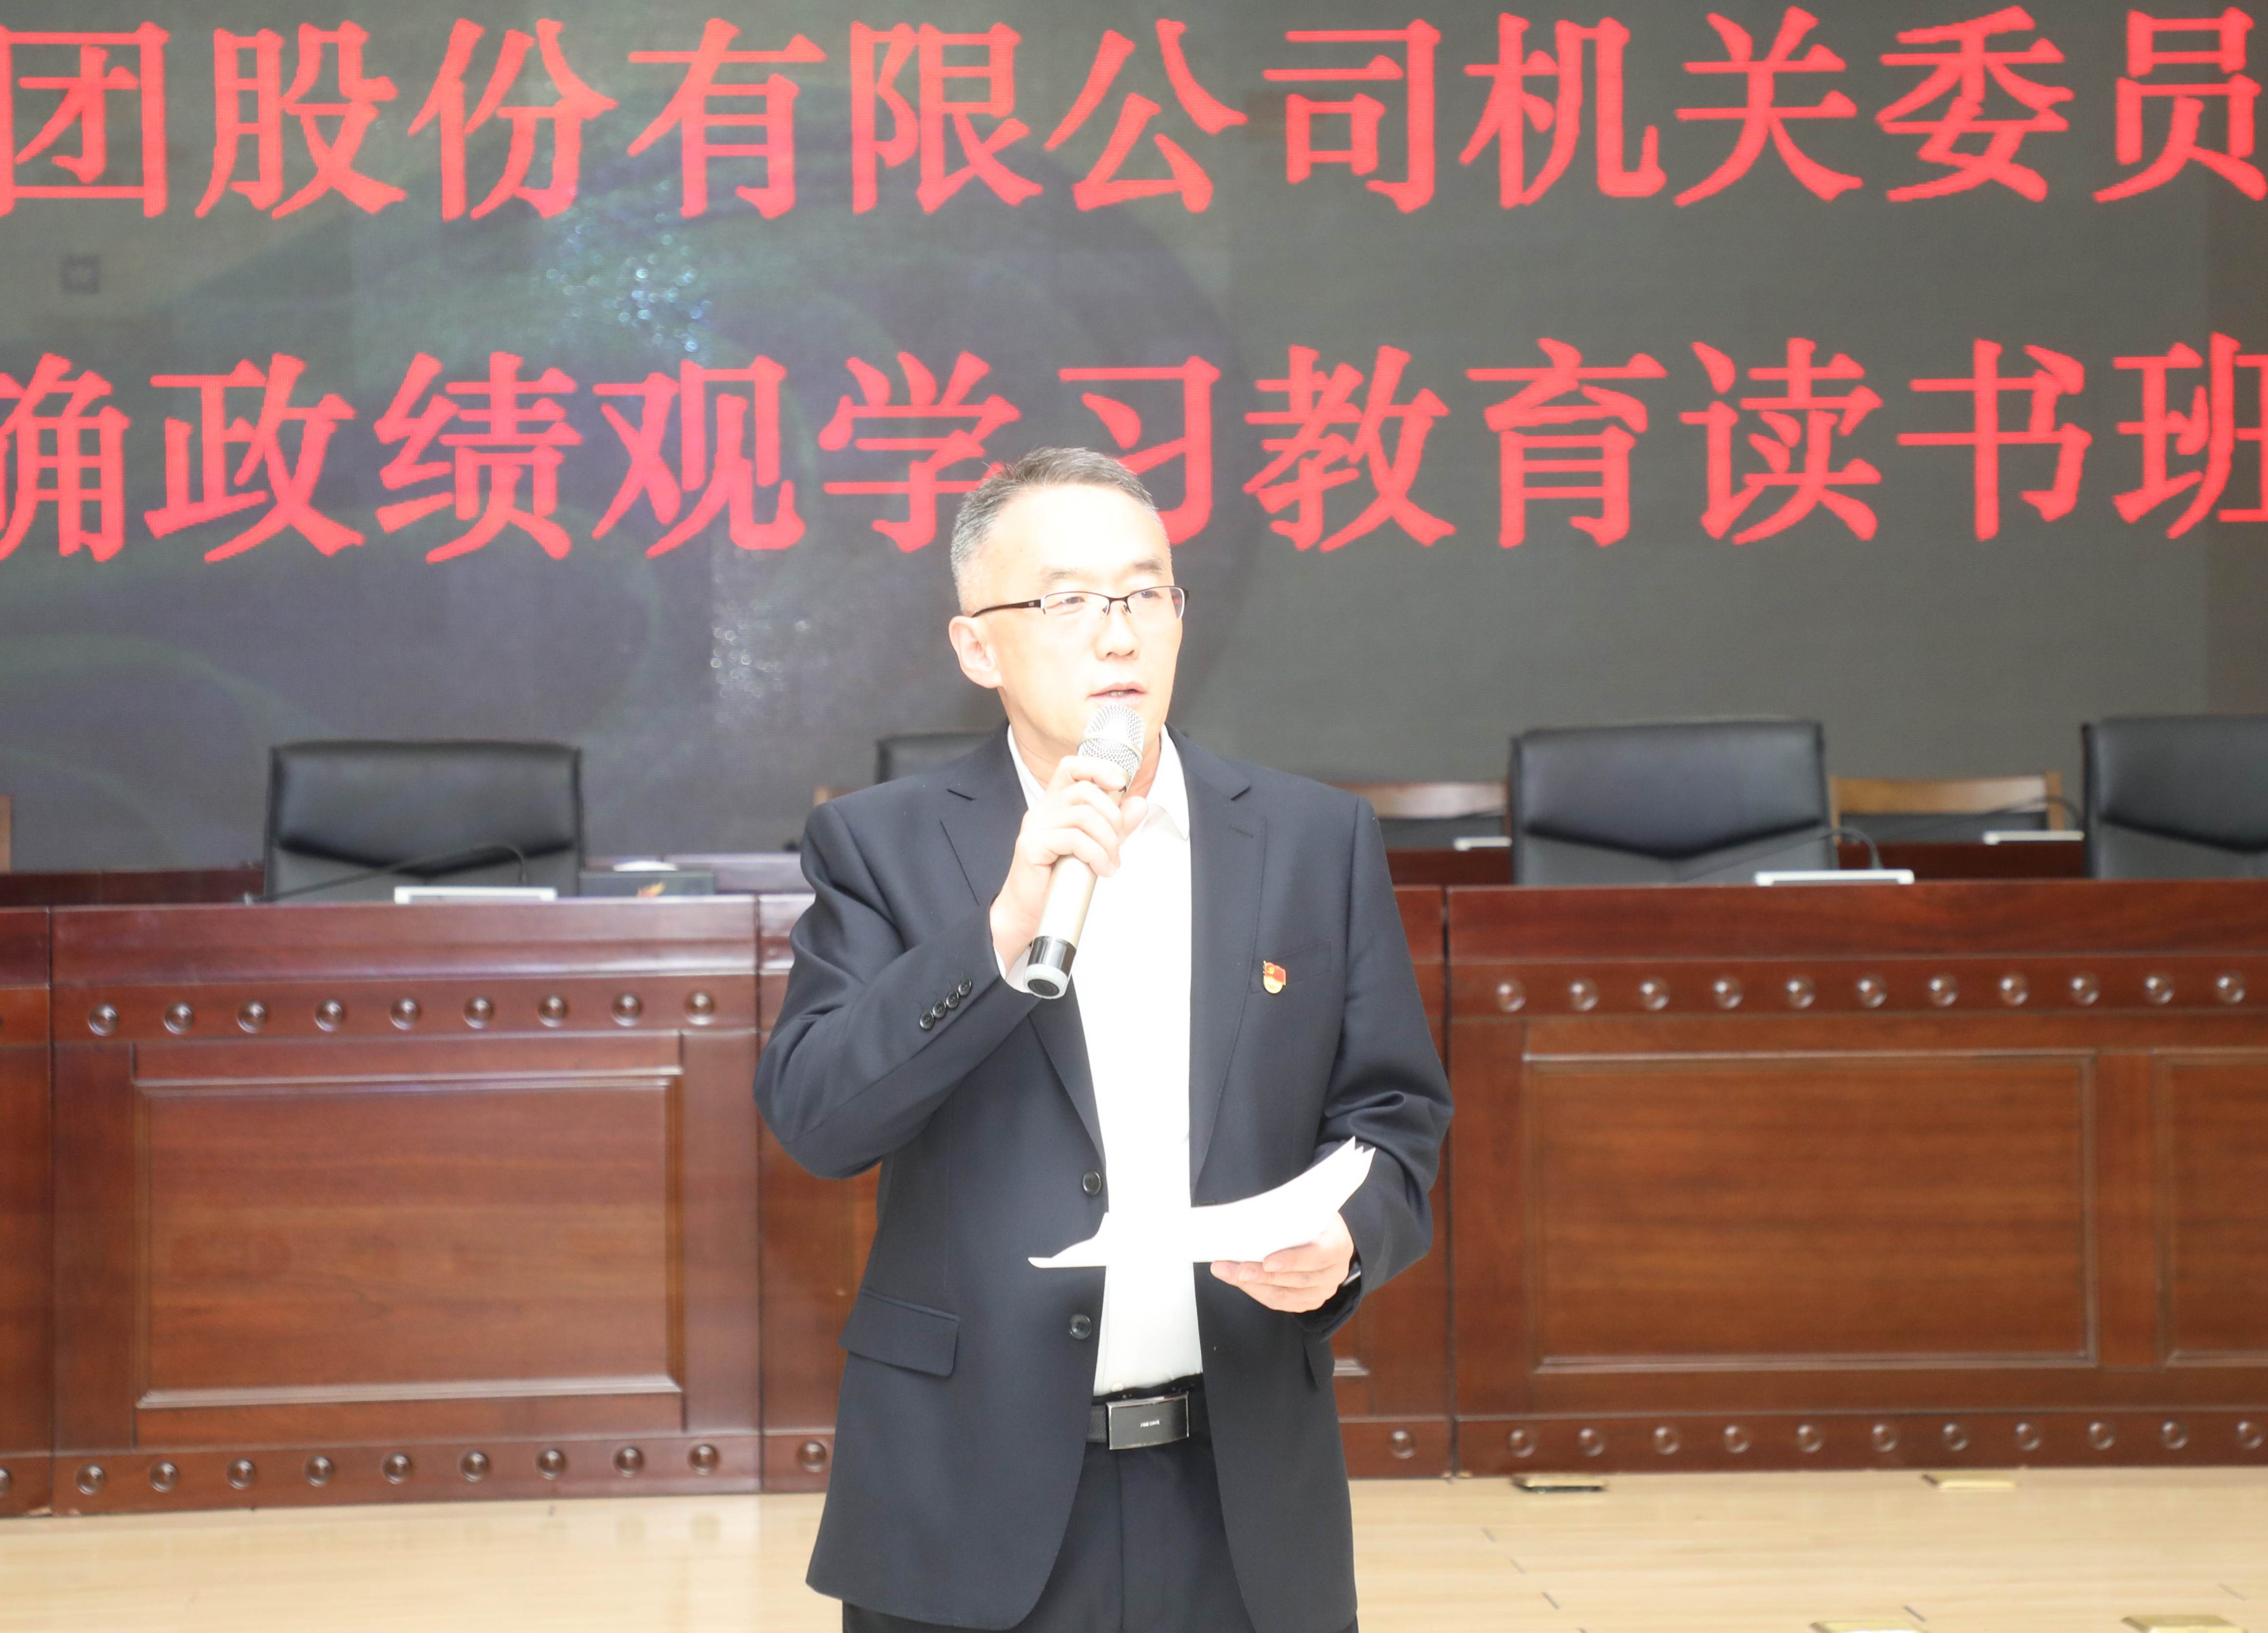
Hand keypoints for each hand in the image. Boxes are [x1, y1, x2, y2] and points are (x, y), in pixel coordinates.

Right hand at [989, 755, 1147, 968]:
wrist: (1029, 911)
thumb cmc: (1059, 878)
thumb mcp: (1095, 846)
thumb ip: (1116, 825)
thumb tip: (1139, 804)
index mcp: (1055, 804)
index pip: (1072, 767)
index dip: (1098, 767)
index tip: (1120, 783)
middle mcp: (1043, 809)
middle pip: (1085, 791)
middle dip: (1112, 817)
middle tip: (1118, 845)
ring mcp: (1035, 826)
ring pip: (1084, 816)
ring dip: (1107, 842)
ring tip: (1110, 864)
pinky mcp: (1032, 845)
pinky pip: (1074, 839)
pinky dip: (1095, 854)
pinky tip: (1100, 869)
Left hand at [1210, 1212, 1354, 1313]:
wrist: (1325, 1234)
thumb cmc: (1312, 1218)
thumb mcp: (1307, 1208)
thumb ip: (1288, 1214)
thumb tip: (1251, 1218)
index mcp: (1338, 1244)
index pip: (1317, 1255)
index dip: (1292, 1260)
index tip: (1267, 1262)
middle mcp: (1334, 1272)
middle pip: (1296, 1279)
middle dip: (1261, 1275)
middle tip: (1235, 1269)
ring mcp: (1323, 1290)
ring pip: (1285, 1295)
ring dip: (1252, 1285)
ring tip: (1226, 1272)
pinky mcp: (1309, 1301)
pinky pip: (1280, 1303)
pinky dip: (1257, 1292)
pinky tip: (1239, 1281)